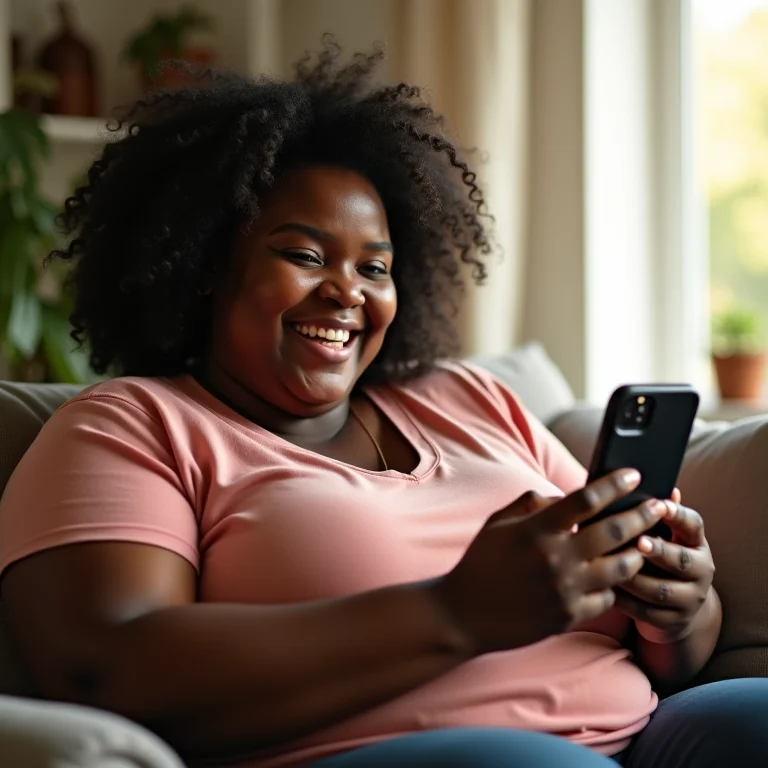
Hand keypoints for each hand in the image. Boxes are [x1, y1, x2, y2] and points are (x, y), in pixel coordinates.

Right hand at [432, 469, 668, 654]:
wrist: (463, 614)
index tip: (634, 476)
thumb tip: (565, 497)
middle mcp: (555, 558)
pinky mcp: (569, 616)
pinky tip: (613, 577)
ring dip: (636, 552)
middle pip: (612, 532)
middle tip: (660, 506)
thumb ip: (533, 503)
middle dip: (641, 515)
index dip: (614, 485)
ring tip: (645, 542)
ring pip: (620, 568)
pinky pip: (606, 597)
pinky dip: (612, 585)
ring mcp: (565, 590)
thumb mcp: (498, 523)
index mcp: (536, 530)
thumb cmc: (480, 563)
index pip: (586, 500)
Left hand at [615, 489, 714, 642]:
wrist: (677, 609)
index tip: (661, 504)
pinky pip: (644, 612)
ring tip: (610, 564)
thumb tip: (658, 486)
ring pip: (660, 589)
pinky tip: (603, 588)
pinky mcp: (671, 621)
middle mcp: (699, 571)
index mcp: (696, 543)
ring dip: (634, 577)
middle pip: (681, 560)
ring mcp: (688, 599)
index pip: (694, 525)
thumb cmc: (660, 559)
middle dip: (659, 550)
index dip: (678, 515)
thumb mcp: (663, 535)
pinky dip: (623, 600)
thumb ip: (655, 515)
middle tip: (638, 540)